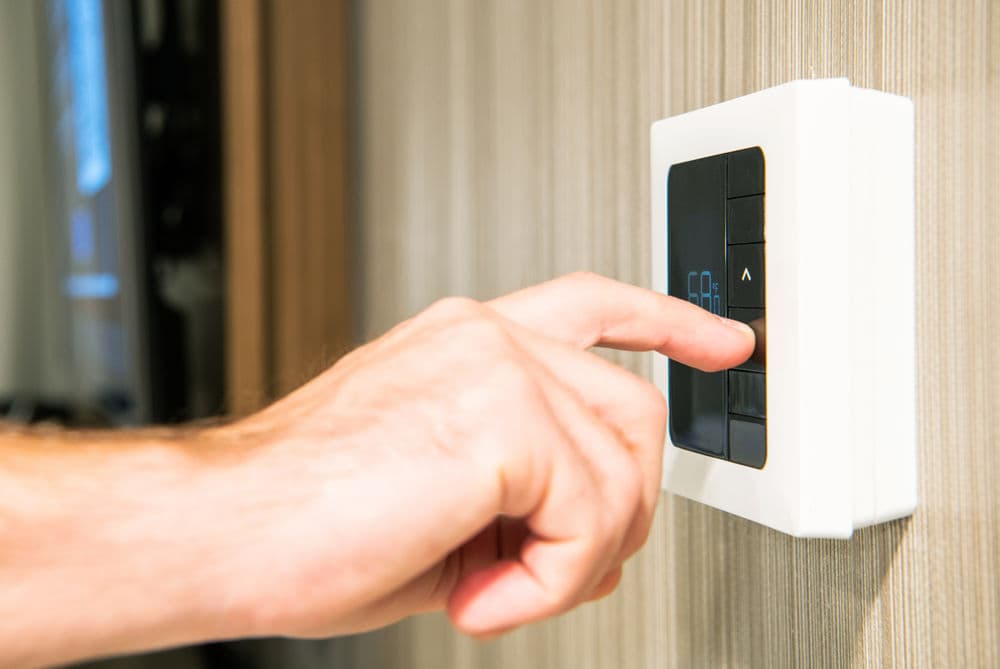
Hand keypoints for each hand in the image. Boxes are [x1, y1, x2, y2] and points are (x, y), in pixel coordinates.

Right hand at [225, 272, 753, 638]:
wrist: (224, 533)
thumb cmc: (309, 518)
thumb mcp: (442, 492)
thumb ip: (526, 488)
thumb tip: (598, 530)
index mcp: (469, 344)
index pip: (592, 304)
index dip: (667, 321)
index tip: (724, 340)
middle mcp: (485, 337)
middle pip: (633, 412)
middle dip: (620, 511)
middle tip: (556, 570)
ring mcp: (495, 365)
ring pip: (622, 468)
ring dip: (575, 557)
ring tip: (497, 587)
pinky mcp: (500, 415)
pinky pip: (589, 513)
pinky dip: (551, 579)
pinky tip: (481, 593)